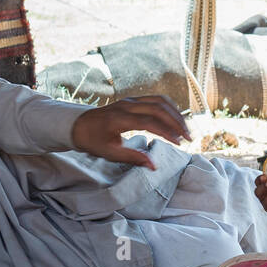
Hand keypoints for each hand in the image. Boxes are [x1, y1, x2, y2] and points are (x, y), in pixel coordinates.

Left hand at [70, 95, 191, 170]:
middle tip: (188, 138)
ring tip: (185, 130)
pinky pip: (155, 99)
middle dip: (176, 123)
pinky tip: (175, 119)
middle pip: (158, 108)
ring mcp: (129, 100)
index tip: (179, 143)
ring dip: (175, 114)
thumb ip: (133, 158)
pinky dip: (168, 107)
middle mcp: (126, 105)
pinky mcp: (132, 100)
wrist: (78, 125)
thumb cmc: (92, 141)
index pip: (149, 122)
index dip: (167, 132)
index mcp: (119, 118)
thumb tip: (154, 166)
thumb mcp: (110, 153)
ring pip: (159, 101)